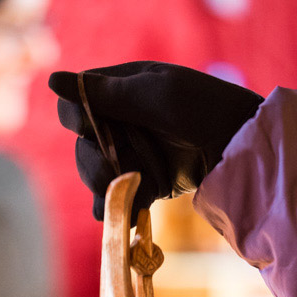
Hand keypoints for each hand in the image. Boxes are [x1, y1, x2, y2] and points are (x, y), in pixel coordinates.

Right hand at [49, 61, 263, 219]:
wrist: (244, 146)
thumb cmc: (205, 107)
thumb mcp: (156, 94)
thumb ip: (106, 93)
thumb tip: (52, 81)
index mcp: (120, 92)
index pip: (75, 108)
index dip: (79, 120)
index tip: (91, 128)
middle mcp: (123, 123)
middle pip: (82, 148)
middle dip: (93, 161)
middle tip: (116, 170)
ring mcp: (135, 155)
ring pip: (97, 176)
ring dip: (105, 186)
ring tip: (125, 190)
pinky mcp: (150, 183)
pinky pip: (120, 199)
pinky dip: (117, 208)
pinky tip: (119, 216)